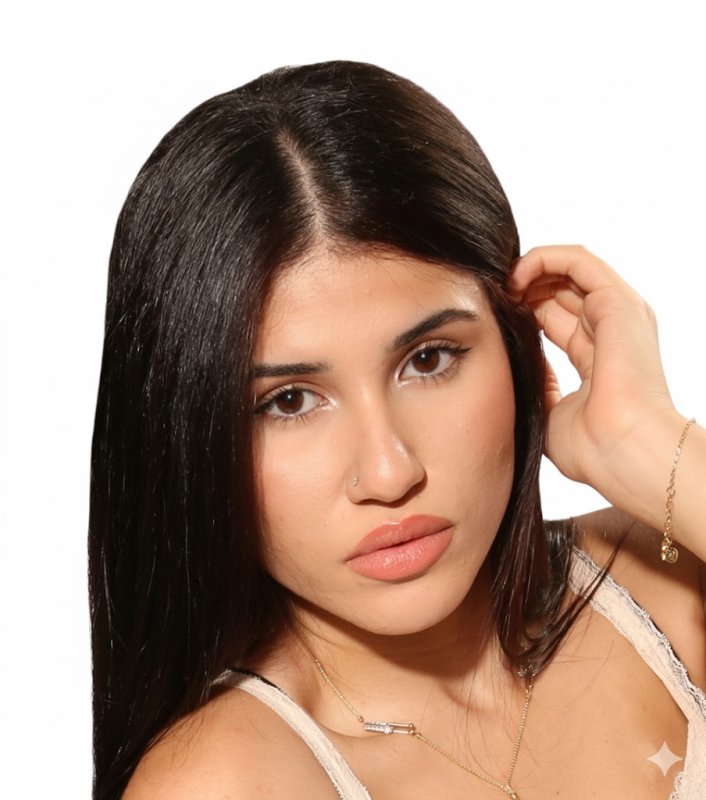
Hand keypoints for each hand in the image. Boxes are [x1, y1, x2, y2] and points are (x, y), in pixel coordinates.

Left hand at [509, 245, 678, 505]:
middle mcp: (611, 330)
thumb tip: (518, 361)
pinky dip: (543, 258)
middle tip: (490, 298)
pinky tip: (516, 275)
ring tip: (500, 285)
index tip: (490, 316)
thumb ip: (537, 384)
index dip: (520, 311)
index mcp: (598, 357)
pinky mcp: (617, 301)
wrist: (623, 452)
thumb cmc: (593, 448)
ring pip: (568, 270)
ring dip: (529, 270)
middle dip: (521, 288)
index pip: (554, 319)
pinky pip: (577, 260)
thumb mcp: (550, 412)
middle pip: (558, 291)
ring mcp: (616, 314)